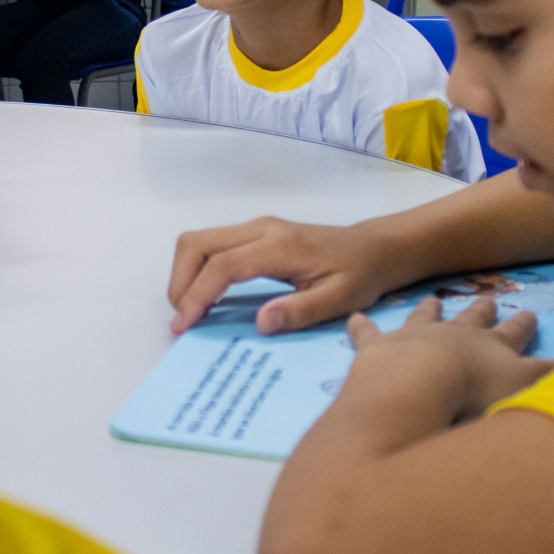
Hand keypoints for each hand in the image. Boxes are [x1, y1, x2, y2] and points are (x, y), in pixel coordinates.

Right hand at [168, 217, 391, 334]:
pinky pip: (211, 245)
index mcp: (281, 246)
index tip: (184, 325)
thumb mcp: (341, 300)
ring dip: (185, 274)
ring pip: (199, 240)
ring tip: (191, 310)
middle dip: (180, 282)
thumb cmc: (360, 275)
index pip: (223, 265)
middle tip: (184, 319)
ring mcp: (256, 228)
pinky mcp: (254, 234)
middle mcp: (261, 229)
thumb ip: (302, 311)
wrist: (374, 249)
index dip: (198, 295)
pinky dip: (197, 269)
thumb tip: (261, 323)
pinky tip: (205, 297)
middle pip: (198, 243)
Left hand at [345, 295, 553, 422]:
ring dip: (429, 309)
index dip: (522, 325)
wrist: (418, 385)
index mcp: (491, 346)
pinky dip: (362, 326)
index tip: (530, 312)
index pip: (513, 333)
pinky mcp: (378, 347)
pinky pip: (367, 333)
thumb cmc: (476, 392)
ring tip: (433, 299)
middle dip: (480, 310)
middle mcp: (454, 334)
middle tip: (486, 298)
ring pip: (424, 317)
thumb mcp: (529, 388)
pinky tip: (354, 317)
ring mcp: (414, 337)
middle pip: (471, 319)